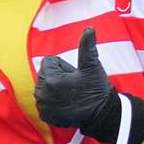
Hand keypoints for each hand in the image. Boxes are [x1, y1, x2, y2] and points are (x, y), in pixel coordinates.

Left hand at [35, 27, 143, 143]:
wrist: (102, 115)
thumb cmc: (96, 89)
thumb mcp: (92, 66)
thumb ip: (87, 46)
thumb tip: (89, 28)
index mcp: (50, 80)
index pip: (49, 61)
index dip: (64, 66)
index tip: (75, 75)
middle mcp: (41, 94)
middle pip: (46, 74)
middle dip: (58, 76)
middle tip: (75, 85)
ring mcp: (42, 106)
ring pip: (45, 87)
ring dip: (55, 88)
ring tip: (72, 95)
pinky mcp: (45, 115)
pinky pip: (45, 101)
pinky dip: (53, 101)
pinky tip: (67, 104)